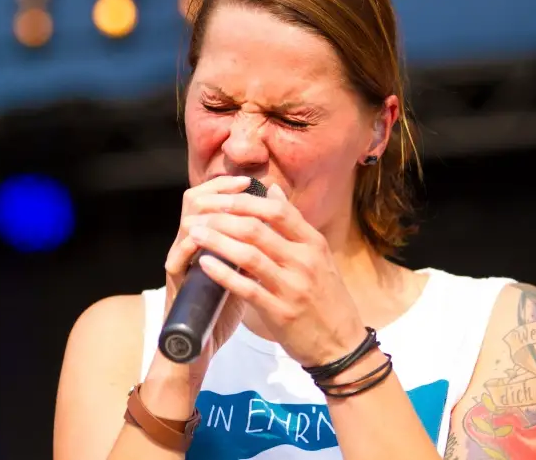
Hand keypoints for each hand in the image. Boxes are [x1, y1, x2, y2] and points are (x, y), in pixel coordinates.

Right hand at [156, 175, 252, 380]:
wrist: (199, 346)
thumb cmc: (222, 308)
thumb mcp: (243, 273)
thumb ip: (253, 247)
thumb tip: (274, 224)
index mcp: (209, 241)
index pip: (210, 199)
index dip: (228, 187)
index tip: (251, 181)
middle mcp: (191, 246)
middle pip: (194, 201)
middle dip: (220, 191)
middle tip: (242, 186)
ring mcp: (181, 263)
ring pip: (186, 224)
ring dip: (209, 213)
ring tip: (231, 208)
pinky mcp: (176, 284)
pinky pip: (177, 258)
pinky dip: (193, 246)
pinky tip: (212, 240)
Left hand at [182, 183, 366, 366]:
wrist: (342, 345)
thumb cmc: (326, 297)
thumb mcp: (319, 256)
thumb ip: (294, 225)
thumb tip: (273, 190)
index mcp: (313, 244)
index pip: (278, 210)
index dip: (245, 200)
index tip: (220, 198)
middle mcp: (304, 261)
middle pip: (257, 229)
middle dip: (222, 218)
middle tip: (198, 214)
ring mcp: (292, 287)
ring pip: (249, 255)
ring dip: (217, 241)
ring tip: (194, 233)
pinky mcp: (280, 313)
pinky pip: (247, 288)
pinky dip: (223, 274)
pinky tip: (203, 264)